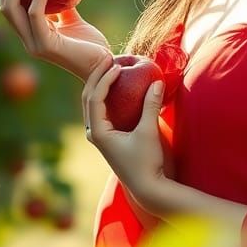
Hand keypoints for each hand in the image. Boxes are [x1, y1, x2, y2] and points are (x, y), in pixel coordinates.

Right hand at [0, 0, 110, 79]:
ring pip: (13, 8)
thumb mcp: (74, 20)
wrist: (103, 66)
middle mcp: (27, 40)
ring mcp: (34, 44)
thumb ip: (63, 5)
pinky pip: (37, 12)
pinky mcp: (45, 45)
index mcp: (31, 34)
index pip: (10, 7)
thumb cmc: (92, 45)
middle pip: (5, 6)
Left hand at [82, 50, 168, 217]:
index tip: (116, 65)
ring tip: (111, 68)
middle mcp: (94, 133)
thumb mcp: (149, 132)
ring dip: (100, 85)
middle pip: (88, 98)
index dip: (104, 79)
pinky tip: (118, 86)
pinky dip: (107, 96)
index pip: (95, 98)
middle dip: (97, 77)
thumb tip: (158, 81)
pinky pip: (102, 110)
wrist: (148, 188)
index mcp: (98, 132)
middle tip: (108, 58)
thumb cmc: (147, 162)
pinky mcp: (109, 138)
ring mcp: (100, 136)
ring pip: (93, 104)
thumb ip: (151, 106)